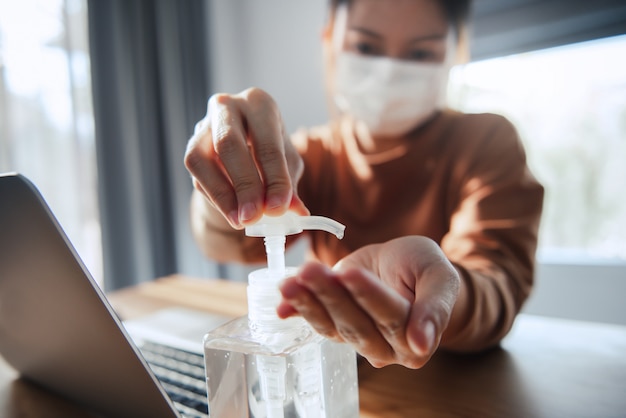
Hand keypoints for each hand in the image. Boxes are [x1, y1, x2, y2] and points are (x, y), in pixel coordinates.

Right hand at [184, 88, 307, 228]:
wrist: (244, 144)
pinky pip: (197, 176)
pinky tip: (232, 212)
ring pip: (201, 160)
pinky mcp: (191, 148)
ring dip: (222, 196)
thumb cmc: (270, 150)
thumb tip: (297, 212)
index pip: (267, 143)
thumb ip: (289, 186)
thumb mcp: (287, 164)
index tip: (278, 209)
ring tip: (241, 221)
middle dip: (243, 185)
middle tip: (254, 218)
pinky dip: (216, 199)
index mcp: (260, 104)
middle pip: (229, 144)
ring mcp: (203, 125)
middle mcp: (227, 107)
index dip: (274, 179)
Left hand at [277, 236, 459, 368]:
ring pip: (332, 325)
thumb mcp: (440, 278)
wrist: (405, 266)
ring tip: (290, 282)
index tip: (351, 273)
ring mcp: (358, 339)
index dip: (369, 295)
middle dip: (330, 296)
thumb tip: (422, 345)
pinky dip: (297, 313)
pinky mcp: (337, 326)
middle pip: (356, 324)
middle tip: (311, 270)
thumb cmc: (425, 270)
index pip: (391, 318)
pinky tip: (281, 306)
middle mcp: (385, 348)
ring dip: (309, 303)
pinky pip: (317, 323)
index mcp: (416, 340)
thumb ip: (435, 308)